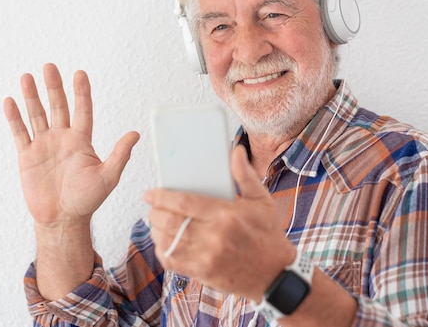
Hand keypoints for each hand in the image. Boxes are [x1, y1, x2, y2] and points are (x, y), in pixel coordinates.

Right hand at [4, 63, 139, 228]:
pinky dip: (15, 117)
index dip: (81, 93)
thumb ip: (120, 154)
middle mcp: (63, 139)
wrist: (63, 219)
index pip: (83, 111)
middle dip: (53, 87)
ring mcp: (44, 146)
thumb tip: (135, 133)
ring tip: (27, 77)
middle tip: (49, 66)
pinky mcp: (27, 156)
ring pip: (37, 115)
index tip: (79, 73)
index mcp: (82, 141)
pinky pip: (20, 133)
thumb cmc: (88, 200)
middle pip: (58, 107)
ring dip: (32, 97)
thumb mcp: (108, 176)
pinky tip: (10, 101)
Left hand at [145, 145, 295, 300]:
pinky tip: (164, 241)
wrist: (275, 274)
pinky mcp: (202, 273)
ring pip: (167, 241)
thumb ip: (245, 175)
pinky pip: (172, 261)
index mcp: (227, 214)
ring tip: (156, 221)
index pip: (184, 202)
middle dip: (155, 212)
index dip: (162, 196)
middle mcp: (214, 236)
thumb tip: (236, 151)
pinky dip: (162, 250)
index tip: (151, 193)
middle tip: (153, 206)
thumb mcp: (262, 201)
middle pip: (171, 221)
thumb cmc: (268, 236)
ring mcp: (206, 258)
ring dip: (155, 230)